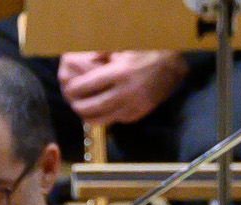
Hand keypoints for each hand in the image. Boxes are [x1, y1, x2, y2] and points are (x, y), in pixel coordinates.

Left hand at [57, 51, 185, 125]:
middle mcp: (125, 92)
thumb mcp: (123, 48)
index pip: (88, 85)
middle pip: (92, 106)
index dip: (74, 89)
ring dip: (89, 117)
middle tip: (72, 103)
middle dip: (78, 107)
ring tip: (82, 112)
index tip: (69, 89)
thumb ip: (102, 54)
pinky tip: (100, 112)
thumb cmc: (144, 53)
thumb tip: (84, 61)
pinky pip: (117, 120)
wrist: (171, 66)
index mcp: (119, 73)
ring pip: (103, 119)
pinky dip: (106, 117)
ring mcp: (133, 105)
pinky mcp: (138, 114)